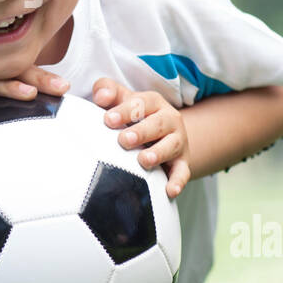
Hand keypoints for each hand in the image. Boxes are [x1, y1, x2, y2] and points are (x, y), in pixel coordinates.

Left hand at [92, 77, 191, 198]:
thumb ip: (108, 92)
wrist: (161, 135)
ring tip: (143, 160)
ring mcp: (177, 142)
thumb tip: (100, 96)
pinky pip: (182, 172)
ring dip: (158, 153)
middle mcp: (169, 120)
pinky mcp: (181, 163)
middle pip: (158, 123)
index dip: (125, 111)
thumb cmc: (133, 116)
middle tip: (124, 140)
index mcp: (153, 102)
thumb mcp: (122, 100)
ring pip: (171, 146)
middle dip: (142, 132)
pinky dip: (177, 181)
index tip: (108, 120)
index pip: (141, 103)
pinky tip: (170, 191)